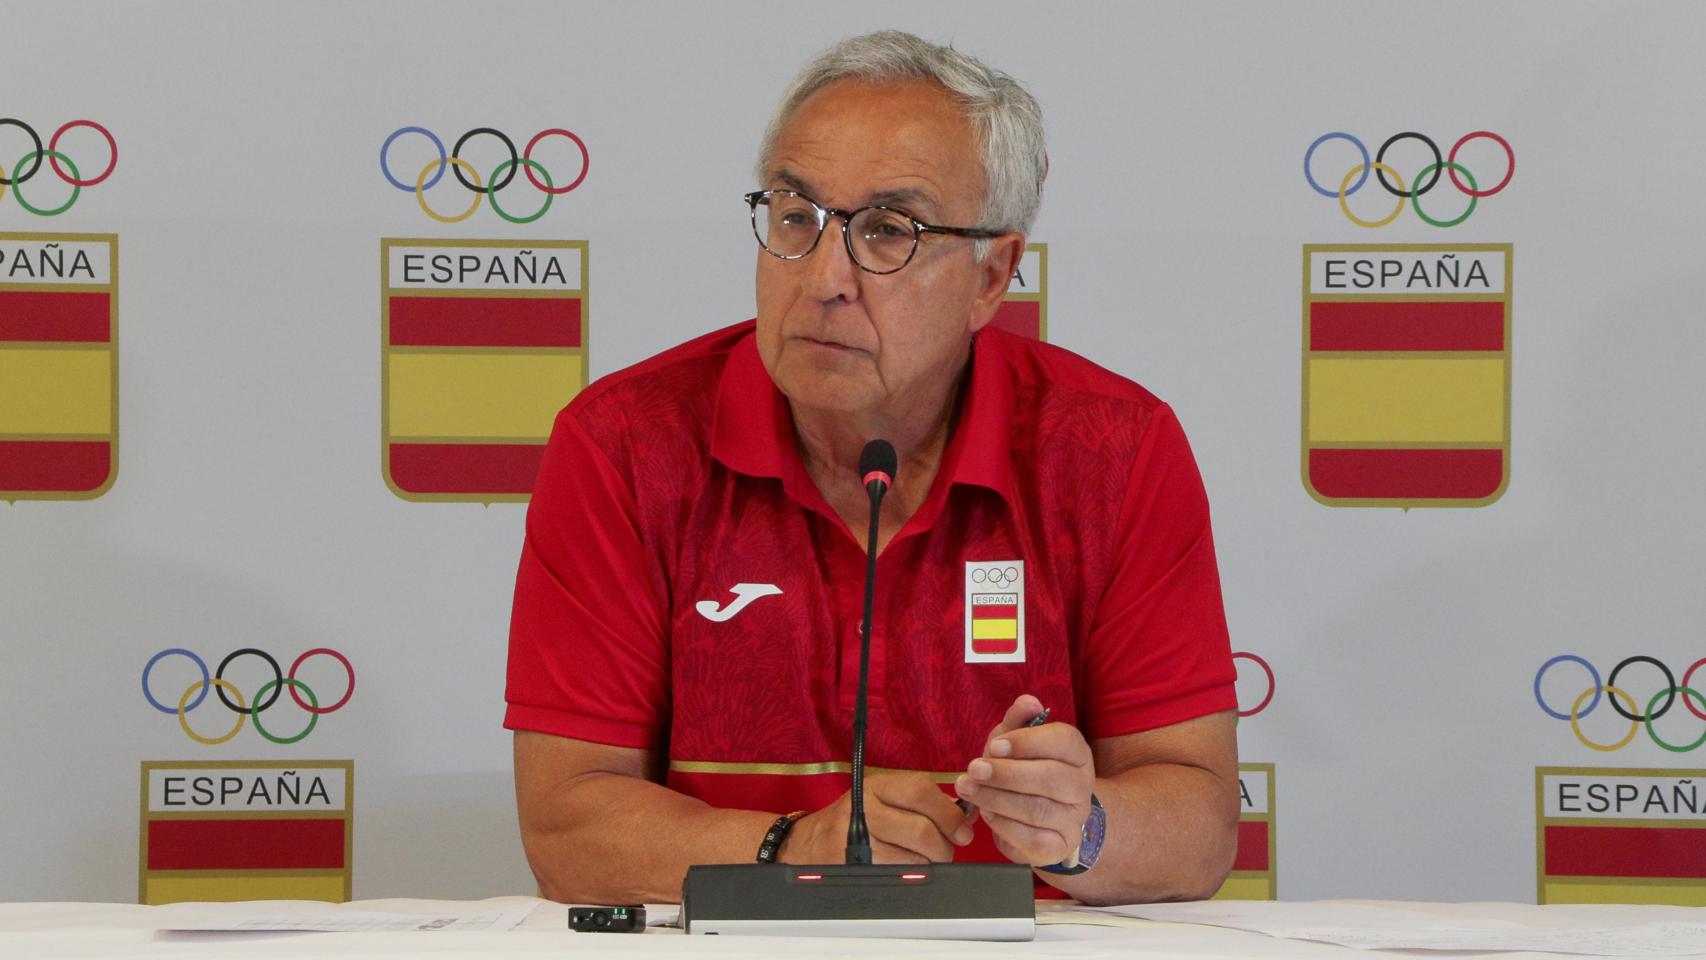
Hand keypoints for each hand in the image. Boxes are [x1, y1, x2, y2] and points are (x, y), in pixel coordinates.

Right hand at [786, 772, 974, 863]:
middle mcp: (864, 810)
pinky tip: (908, 870)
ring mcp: (856, 841)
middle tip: (947, 849)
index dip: (949, 813)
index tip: (963, 828)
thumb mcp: (881, 798)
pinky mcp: (854, 868)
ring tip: (925, 860)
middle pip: (921, 830)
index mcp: (875, 787)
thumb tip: (965, 815)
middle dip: (944, 845)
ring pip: (913, 859)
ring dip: (929, 864)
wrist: (807, 844)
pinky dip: (912, 876)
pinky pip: (898, 876)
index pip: (921, 791)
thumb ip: (920, 802)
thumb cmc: (853, 820)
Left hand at [955, 694, 1095, 866]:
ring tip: (969, 788)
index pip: (1063, 741)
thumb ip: (1018, 720)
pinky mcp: (1058, 847)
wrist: (1038, 818)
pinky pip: (1032, 839)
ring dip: (997, 798)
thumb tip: (1028, 701)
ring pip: (1039, 809)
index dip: (1027, 742)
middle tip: (974, 768)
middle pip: (1053, 778)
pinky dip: (1004, 825)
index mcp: (1077, 753)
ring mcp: (1073, 819)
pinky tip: (986, 813)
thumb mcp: (1015, 741)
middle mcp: (1082, 786)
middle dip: (1008, 773)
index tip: (994, 746)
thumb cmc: (1024, 770)